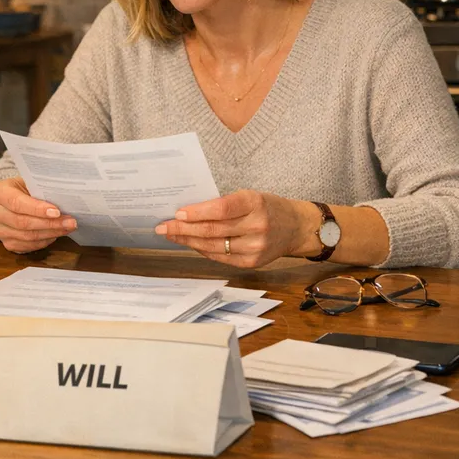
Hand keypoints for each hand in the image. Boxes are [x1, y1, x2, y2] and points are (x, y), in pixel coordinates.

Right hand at [0, 176, 76, 253]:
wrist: (9, 199)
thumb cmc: (23, 188)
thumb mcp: (29, 182)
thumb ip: (41, 189)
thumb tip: (65, 199)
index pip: (17, 203)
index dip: (37, 209)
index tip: (57, 211)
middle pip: (22, 222)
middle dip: (49, 224)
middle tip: (70, 222)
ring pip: (27, 237)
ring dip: (51, 233)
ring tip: (67, 227)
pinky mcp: (6, 243)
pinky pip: (28, 246)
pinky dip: (44, 241)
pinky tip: (56, 234)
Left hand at [155, 190, 313, 268]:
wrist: (296, 227)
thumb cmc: (267, 207)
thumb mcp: (250, 196)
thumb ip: (223, 204)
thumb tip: (187, 212)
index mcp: (255, 203)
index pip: (221, 209)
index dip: (197, 212)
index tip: (177, 213)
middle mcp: (257, 226)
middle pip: (212, 230)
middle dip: (183, 229)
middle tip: (163, 227)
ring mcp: (255, 247)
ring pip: (213, 246)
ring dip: (188, 241)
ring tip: (171, 235)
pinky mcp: (252, 263)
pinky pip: (220, 257)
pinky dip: (202, 250)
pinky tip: (190, 243)